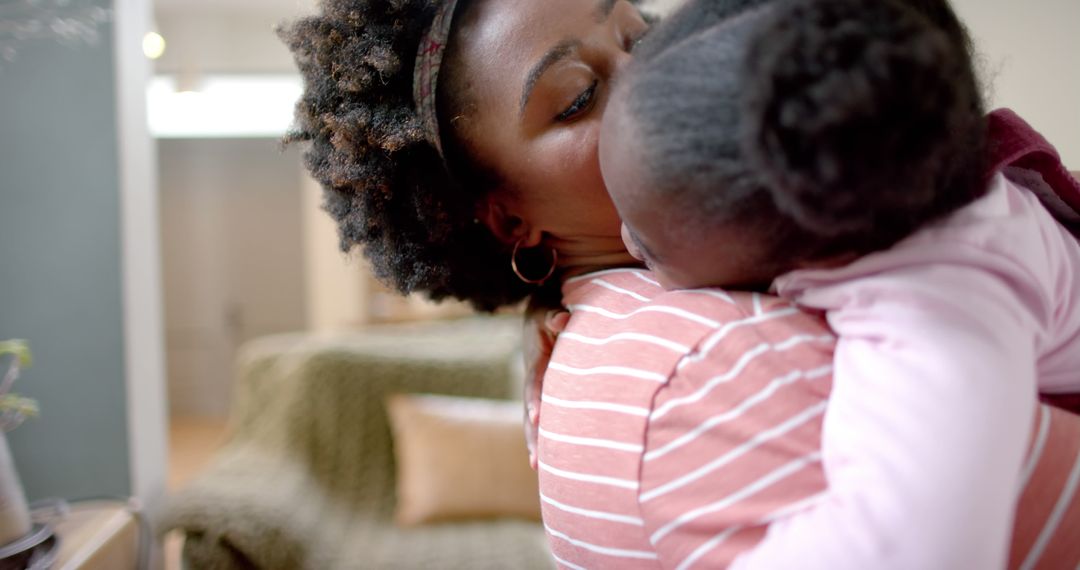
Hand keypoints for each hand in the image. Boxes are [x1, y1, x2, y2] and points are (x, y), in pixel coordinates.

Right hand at [522, 307, 568, 469]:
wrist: (540, 312)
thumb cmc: (548, 310)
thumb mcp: (548, 308)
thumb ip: (554, 315)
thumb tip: (563, 320)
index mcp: (534, 362)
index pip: (534, 385)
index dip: (535, 401)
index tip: (538, 419)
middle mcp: (533, 380)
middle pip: (529, 411)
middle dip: (532, 435)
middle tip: (536, 460)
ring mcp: (538, 388)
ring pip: (534, 418)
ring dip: (536, 441)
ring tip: (538, 467)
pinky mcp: (547, 393)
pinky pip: (546, 416)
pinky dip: (545, 435)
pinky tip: (550, 457)